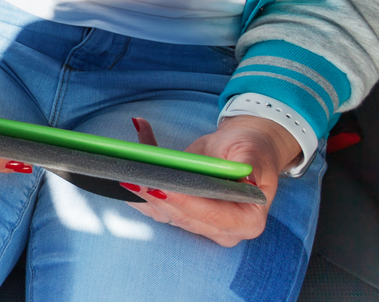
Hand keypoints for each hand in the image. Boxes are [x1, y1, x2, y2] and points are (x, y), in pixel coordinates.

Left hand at [124, 115, 298, 245]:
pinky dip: (141, 195)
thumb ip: (250, 164)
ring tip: (125, 177)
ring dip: (144, 197)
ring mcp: (203, 226)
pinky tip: (125, 180)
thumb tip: (249, 179)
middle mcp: (226, 229)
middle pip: (185, 217)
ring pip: (167, 215)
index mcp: (249, 219)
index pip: (214, 215)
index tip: (162, 187)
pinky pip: (158, 210)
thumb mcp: (253, 151)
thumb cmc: (252, 150)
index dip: (187, 202)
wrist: (243, 149)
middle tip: (135, 179)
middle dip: (158, 198)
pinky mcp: (185, 215)